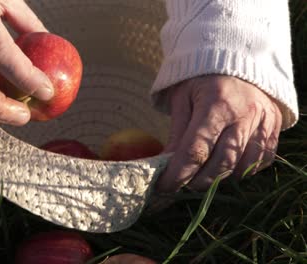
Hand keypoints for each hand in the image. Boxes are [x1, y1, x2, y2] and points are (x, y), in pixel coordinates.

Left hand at [156, 75, 281, 191]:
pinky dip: (240, 171)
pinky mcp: (274, 129)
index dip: (178, 174)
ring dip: (218, 178)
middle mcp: (244, 115)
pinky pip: (259, 162)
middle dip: (197, 181)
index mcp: (215, 104)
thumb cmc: (202, 78)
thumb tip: (165, 165)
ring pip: (242, 168)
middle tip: (180, 183)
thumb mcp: (182, 98)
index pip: (195, 151)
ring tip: (200, 175)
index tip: (163, 186)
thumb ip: (177, 133)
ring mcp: (263, 123)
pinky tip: (224, 166)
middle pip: (220, 164)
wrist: (238, 57)